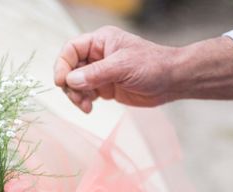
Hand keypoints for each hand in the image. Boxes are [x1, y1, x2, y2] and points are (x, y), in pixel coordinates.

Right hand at [53, 26, 176, 112]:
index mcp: (100, 41)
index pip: (71, 50)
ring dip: (76, 96)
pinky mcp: (105, 87)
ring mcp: (100, 72)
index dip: (62, 64)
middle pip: (70, 68)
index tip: (61, 81)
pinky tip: (90, 108)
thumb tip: (71, 80)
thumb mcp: (122, 67)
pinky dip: (83, 102)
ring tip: (86, 106)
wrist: (171, 81)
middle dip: (70, 85)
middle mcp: (97, 56)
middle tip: (78, 98)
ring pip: (76, 84)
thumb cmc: (152, 65)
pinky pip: (85, 94)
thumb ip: (95, 74)